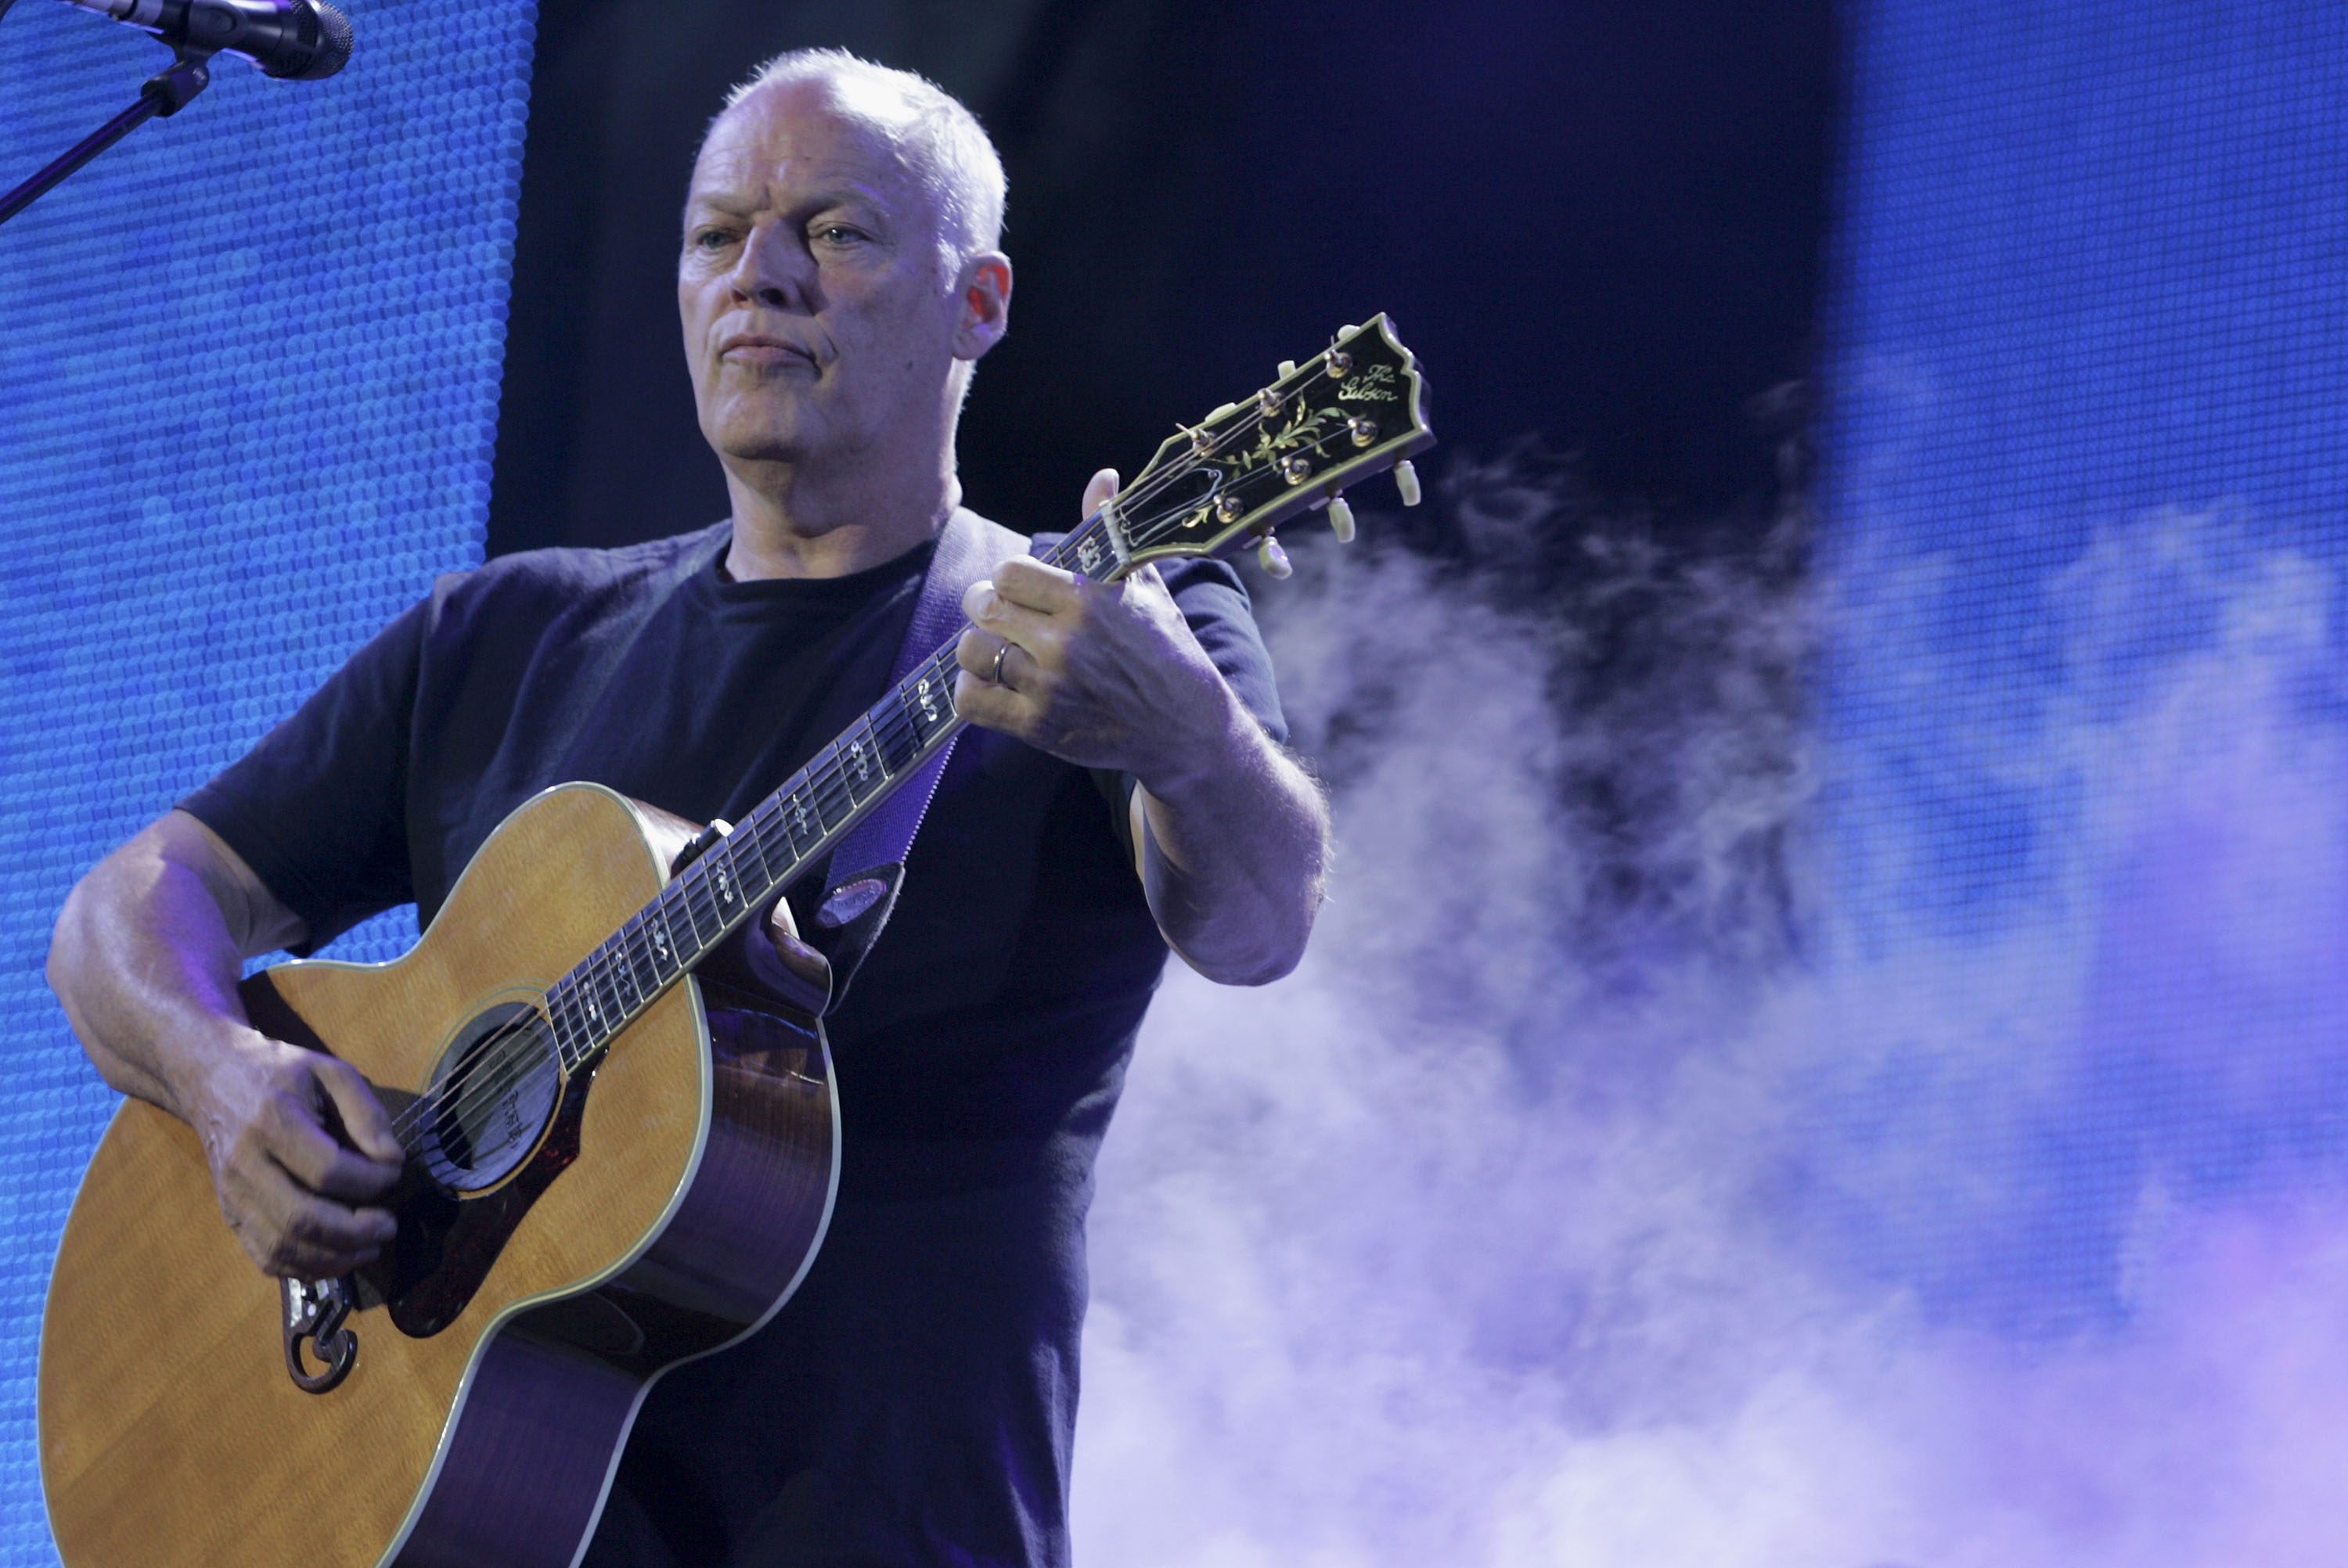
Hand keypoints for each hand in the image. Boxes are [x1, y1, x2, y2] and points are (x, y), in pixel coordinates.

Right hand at [187, 1028, 404, 1277]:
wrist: (212, 1079)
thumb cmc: (281, 1074)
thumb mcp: (332, 1073)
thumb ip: (367, 1114)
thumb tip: (392, 1161)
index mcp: (272, 1121)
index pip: (328, 1170)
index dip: (371, 1181)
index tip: (394, 1173)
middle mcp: (245, 1164)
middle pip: (301, 1219)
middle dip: (355, 1233)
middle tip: (389, 1225)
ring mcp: (232, 1195)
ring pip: (282, 1248)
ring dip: (334, 1259)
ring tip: (371, 1245)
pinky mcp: (230, 1214)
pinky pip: (265, 1257)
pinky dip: (306, 1268)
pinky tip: (338, 1255)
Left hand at [952, 468, 1244, 785]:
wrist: (1184, 727)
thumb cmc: (1164, 650)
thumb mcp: (1144, 586)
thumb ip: (1109, 530)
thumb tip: (1102, 476)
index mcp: (1088, 600)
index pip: (1010, 572)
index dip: (1007, 578)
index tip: (1018, 588)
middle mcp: (1065, 643)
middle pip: (985, 608)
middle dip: (984, 606)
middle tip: (997, 613)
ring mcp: (1049, 688)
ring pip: (972, 652)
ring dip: (978, 648)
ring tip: (996, 648)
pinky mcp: (1038, 727)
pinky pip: (972, 701)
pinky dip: (970, 690)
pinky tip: (990, 683)